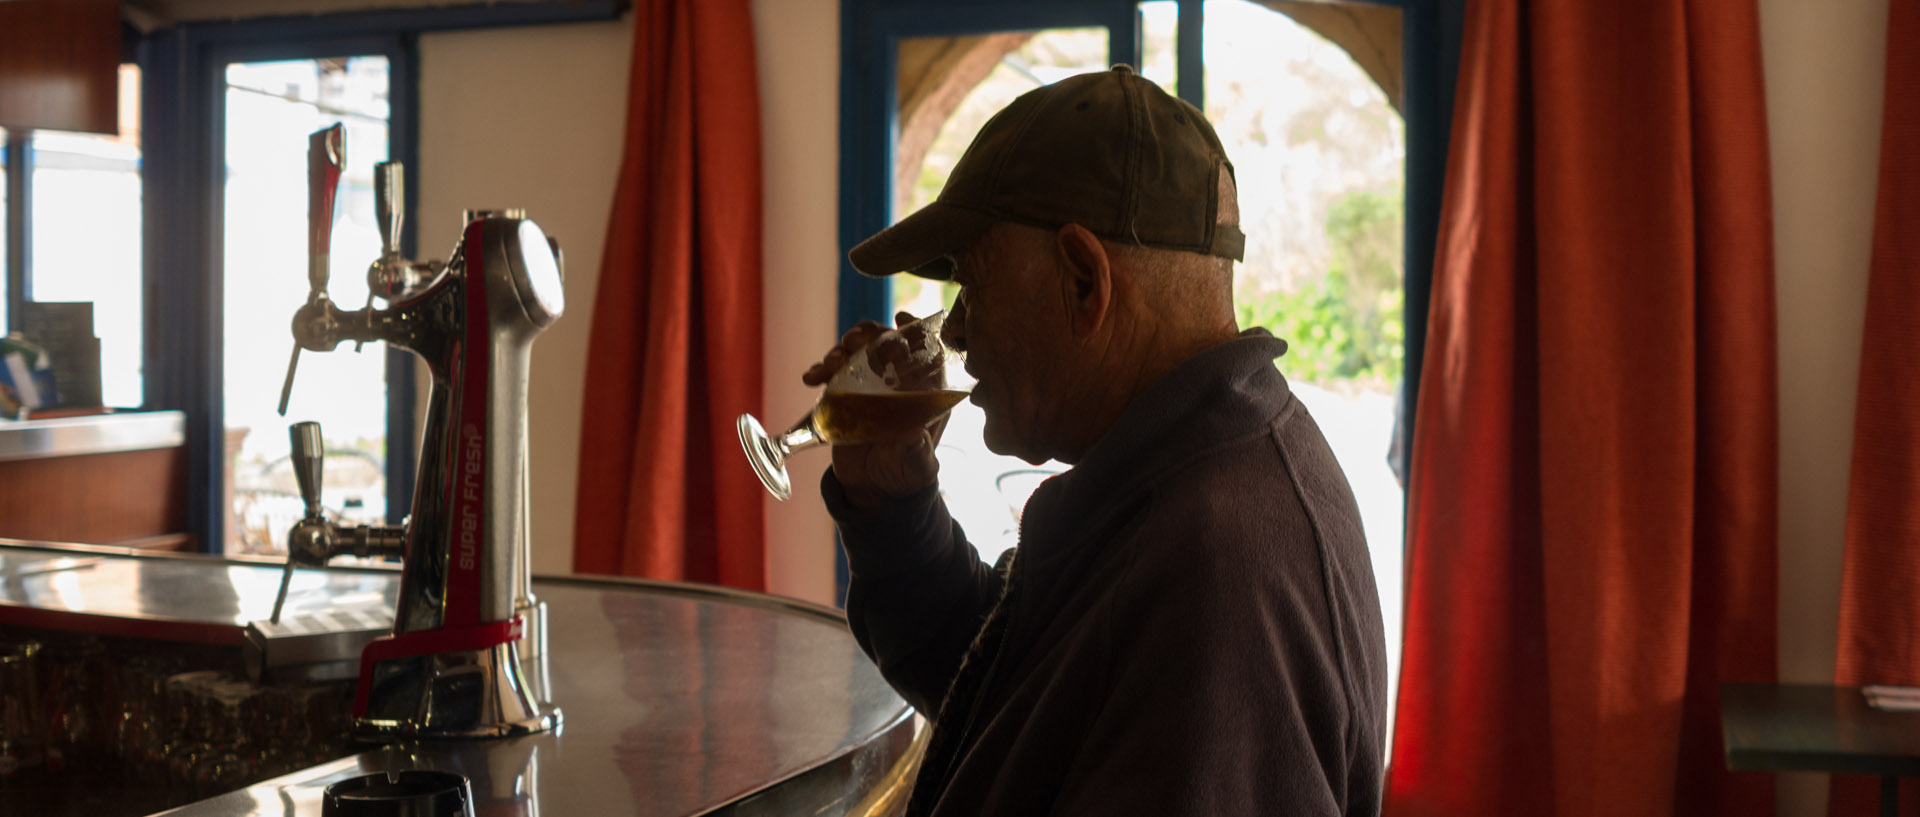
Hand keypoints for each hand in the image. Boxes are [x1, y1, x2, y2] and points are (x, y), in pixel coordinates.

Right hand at [803, 312, 948, 507]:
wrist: (872, 489)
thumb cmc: (905, 475)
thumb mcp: (916, 465)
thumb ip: (917, 450)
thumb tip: (913, 434)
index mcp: (928, 392)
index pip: (929, 350)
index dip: (918, 330)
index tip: (900, 319)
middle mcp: (902, 381)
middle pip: (889, 342)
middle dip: (870, 334)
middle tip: (852, 342)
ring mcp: (873, 383)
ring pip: (860, 350)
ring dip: (842, 347)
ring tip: (829, 364)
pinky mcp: (847, 392)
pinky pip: (835, 370)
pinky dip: (821, 368)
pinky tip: (810, 377)